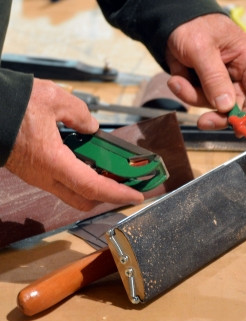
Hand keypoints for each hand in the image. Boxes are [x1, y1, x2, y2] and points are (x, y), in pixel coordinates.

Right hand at [5, 79, 144, 210]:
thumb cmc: (9, 105)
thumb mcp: (53, 99)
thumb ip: (80, 113)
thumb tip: (91, 126)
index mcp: (52, 162)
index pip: (92, 187)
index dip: (117, 193)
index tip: (136, 195)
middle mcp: (45, 176)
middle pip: (85, 199)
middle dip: (109, 195)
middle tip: (127, 183)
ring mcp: (38, 177)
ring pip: (73, 193)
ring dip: (95, 186)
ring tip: (113, 170)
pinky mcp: (33, 172)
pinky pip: (62, 183)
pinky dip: (81, 177)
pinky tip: (90, 160)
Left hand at [165, 13, 245, 129]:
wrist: (168, 22)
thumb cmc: (192, 25)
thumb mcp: (202, 49)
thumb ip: (214, 78)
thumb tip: (226, 106)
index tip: (240, 126)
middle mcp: (238, 73)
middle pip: (238, 104)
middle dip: (219, 113)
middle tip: (204, 122)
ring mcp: (221, 81)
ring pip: (215, 104)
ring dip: (194, 97)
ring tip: (178, 81)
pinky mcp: (205, 85)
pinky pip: (199, 99)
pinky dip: (186, 92)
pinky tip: (176, 79)